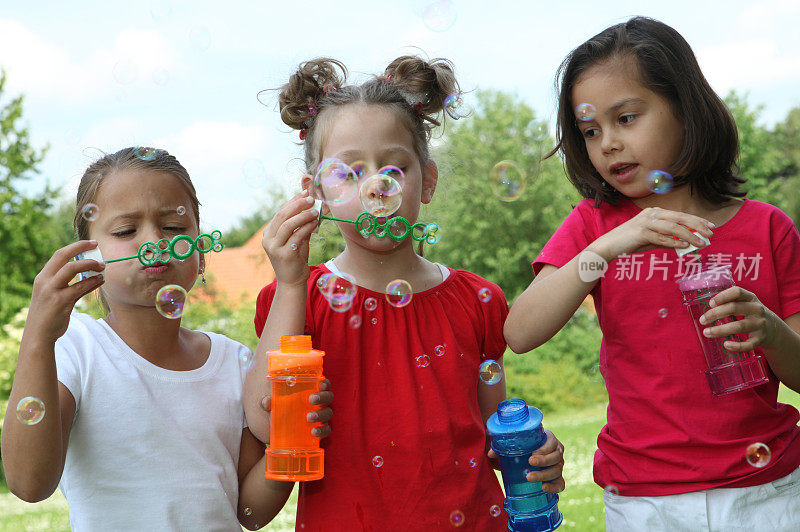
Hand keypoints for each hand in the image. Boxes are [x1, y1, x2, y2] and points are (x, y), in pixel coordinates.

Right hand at [25, 240, 105, 343]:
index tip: (90, 243)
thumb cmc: (49, 314)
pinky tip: (101, 280)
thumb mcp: (53, 295)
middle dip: (81, 248)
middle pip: (63, 256)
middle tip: (97, 246)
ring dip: (90, 265)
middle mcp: (45, 281)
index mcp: (43, 277)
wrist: (39, 335)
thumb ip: (68, 284)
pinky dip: (93, 282)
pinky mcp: (60, 302)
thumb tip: (91, 275)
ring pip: (72, 269)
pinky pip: (80, 287)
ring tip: (102, 266)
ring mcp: (51, 291)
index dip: (75, 247)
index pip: (59, 255)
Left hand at [260, 379, 332, 437]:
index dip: (325, 383)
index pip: (324, 384)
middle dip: (322, 397)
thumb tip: (266, 401)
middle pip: (329, 397)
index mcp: (312, 391)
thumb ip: (268, 401)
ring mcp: (321, 416)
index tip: (321, 384)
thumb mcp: (274, 404)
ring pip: (328, 413)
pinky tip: (314, 432)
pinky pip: (326, 429)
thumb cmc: (281, 410)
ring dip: (321, 414)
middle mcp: (319, 403)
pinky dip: (322, 430)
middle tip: (311, 399)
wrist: (279, 430)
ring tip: (309, 417)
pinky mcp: (320, 430)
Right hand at [261, 189, 317, 286]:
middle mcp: (268, 239)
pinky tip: (315, 223)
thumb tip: (311, 206)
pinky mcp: (284, 254)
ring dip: (303, 216)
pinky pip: (297, 236)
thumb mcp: (296, 239)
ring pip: (288, 225)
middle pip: (282, 216)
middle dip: (297, 205)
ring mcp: (274, 247)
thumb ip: (300, 225)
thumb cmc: (295, 258)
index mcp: (269, 233)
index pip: (280, 212)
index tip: (305, 193)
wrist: (292, 281)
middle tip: (311, 199)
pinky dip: (307, 227)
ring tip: (315, 211)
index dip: (293, 201)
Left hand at [486, 430, 564, 493]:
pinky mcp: (557, 477)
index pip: (552, 442)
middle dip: (544, 461)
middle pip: (556, 456)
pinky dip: (554, 487)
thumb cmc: (520, 447)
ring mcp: (558, 465)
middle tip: (529, 463)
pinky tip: (543, 488)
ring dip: (544, 475)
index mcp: (548, 439)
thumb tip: (491, 454)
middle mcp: (556, 452)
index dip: (544, 448)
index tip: (532, 454)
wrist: (525, 457)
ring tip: (529, 477)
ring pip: (557, 470)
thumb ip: (501, 447)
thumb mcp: (512, 444)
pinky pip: (560, 483)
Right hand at [591, 207, 714, 261]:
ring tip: (701, 242)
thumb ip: (667, 239)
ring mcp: (645, 222)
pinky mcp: (640, 232)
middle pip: (680, 218)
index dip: (697, 220)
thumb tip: (686, 244)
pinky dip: (674, 242)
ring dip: (689, 235)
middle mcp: (651, 214)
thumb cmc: (630, 243)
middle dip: (697, 225)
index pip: (680, 215)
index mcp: (654, 212)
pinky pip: (661, 237)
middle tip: (711, 233)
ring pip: (673, 227)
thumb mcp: (651, 239)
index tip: (710, 226)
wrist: (608, 246)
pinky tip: (685, 246)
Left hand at [699, 286, 777, 351]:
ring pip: (738, 326)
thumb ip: (730, 301)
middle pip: (734, 308)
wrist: (775, 329)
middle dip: (715, 314)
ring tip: (706, 332)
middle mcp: (757, 309)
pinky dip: (737, 346)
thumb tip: (709, 306)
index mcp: (751, 298)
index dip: (722, 296)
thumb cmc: (752, 314)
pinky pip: (748, 344)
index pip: (737, 291)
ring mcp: (760, 324)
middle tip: (702, 320)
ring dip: (720, 330)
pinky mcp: (761, 339)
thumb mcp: (746, 303)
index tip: (710, 303)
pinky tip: (726, 345)